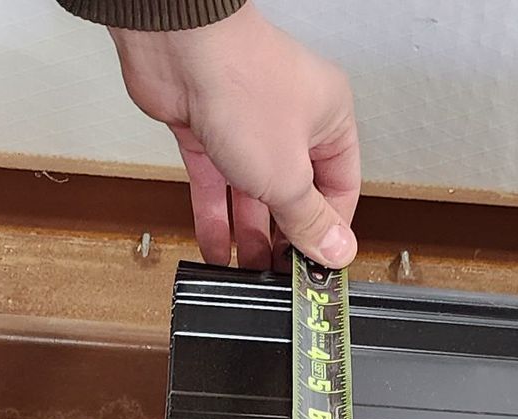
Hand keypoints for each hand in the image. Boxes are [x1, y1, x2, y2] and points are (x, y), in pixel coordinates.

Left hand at [109, 5, 358, 270]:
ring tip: (247, 273)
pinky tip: (216, 248)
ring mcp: (246, 124)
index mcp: (329, 121)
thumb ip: (310, 220)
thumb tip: (336, 251)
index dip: (328, 232)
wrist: (178, 43)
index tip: (317, 267)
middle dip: (283, 238)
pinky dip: (216, 215)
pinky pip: (216, 183)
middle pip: (294, 195)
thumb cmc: (242, 84)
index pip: (339, 191)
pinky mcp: (206, 128)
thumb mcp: (289, 174)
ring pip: (253, 192)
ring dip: (248, 234)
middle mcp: (291, 121)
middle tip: (280, 276)